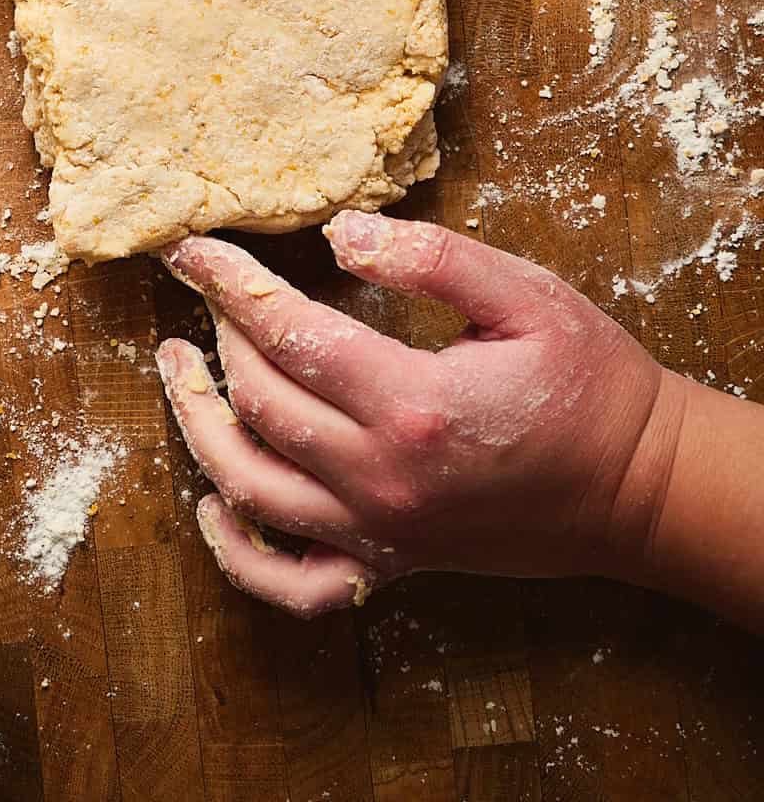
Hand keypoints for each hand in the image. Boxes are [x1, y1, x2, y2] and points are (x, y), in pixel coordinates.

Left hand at [157, 214, 681, 617]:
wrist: (638, 485)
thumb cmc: (588, 381)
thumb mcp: (524, 294)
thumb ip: (432, 258)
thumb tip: (341, 235)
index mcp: (412, 401)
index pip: (288, 332)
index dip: (231, 285)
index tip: (191, 249)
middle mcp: (382, 477)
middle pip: (260, 402)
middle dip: (215, 337)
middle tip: (197, 291)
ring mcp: (381, 531)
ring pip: (252, 487)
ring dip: (199, 426)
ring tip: (177, 370)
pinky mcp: (391, 565)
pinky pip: (292, 581)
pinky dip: (239, 554)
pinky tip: (214, 504)